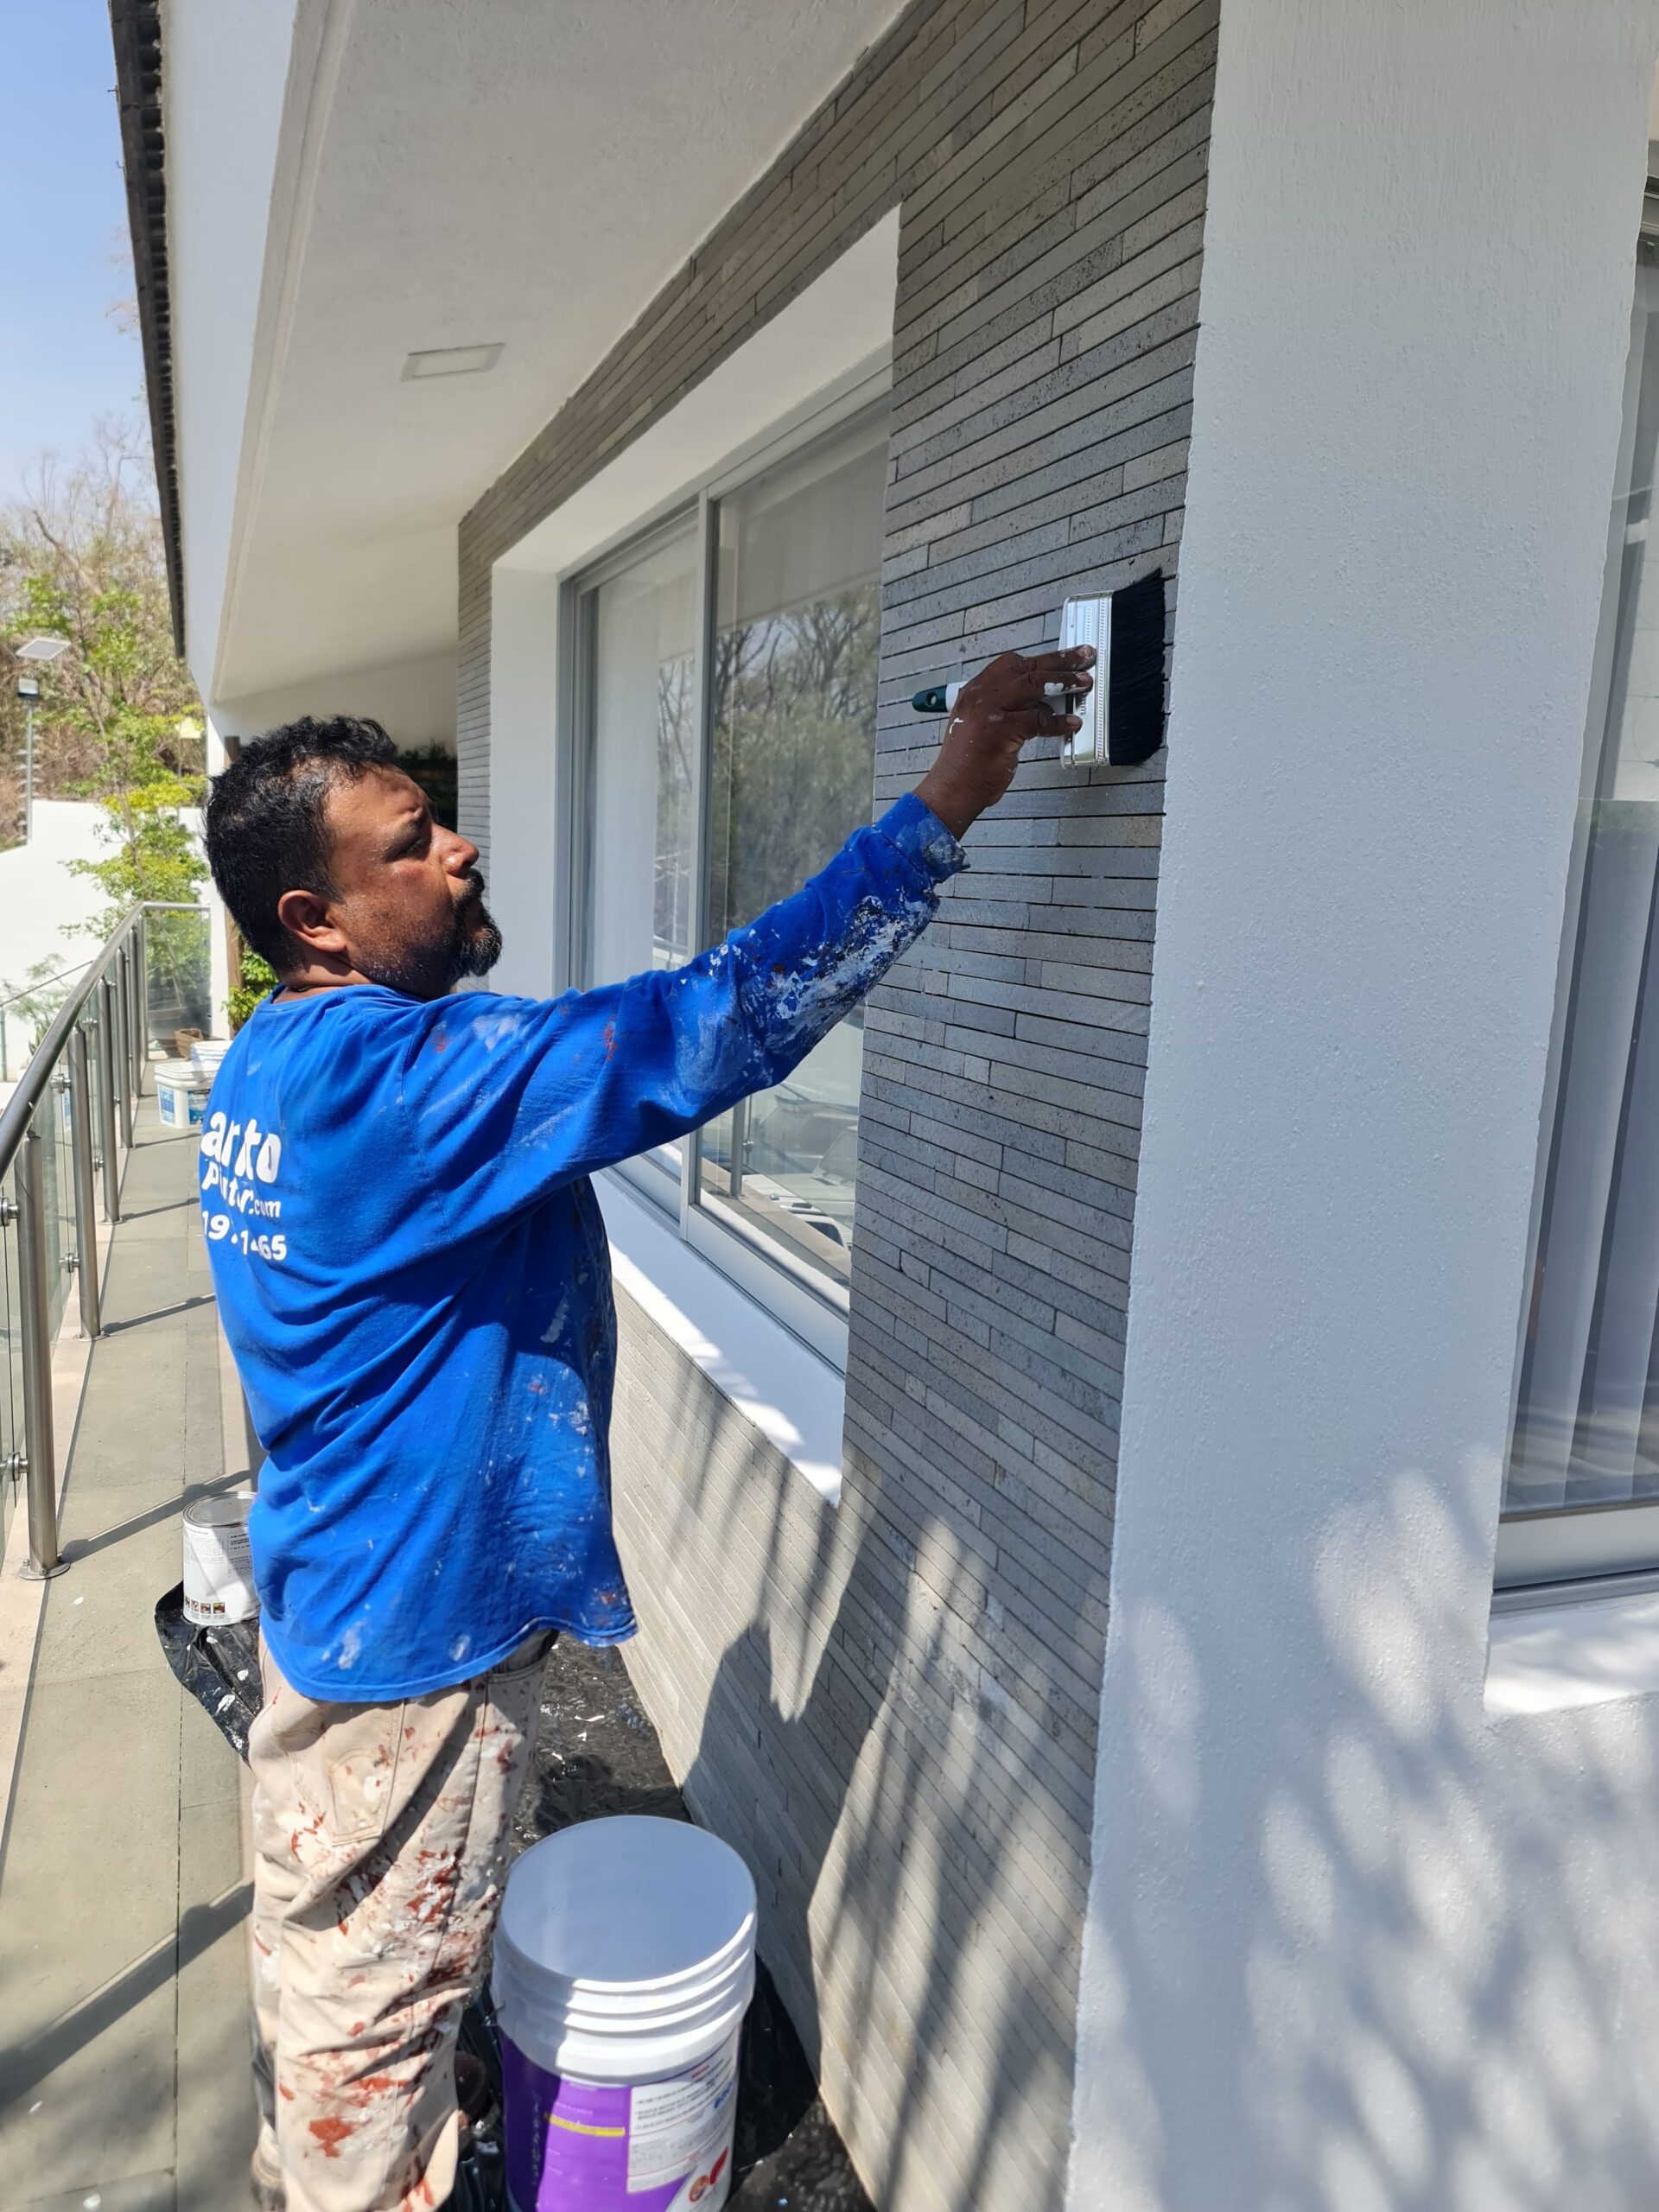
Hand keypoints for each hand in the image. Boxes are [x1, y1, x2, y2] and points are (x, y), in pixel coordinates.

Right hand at [913, 646, 1095, 837]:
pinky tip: (1071, 723)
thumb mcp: (979, 724)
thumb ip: (1003, 707)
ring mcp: (988, 711)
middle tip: (1082, 658)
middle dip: (1059, 661)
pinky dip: (1059, 721)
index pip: (1011, 663)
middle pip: (1025, 668)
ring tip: (1082, 684)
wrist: (953, 788)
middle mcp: (979, 695)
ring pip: (1033, 685)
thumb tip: (1039, 700)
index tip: (1062, 657)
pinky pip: (1038, 719)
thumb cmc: (967, 764)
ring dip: (1063, 682)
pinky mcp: (1000, 730)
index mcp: (974, 691)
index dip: (1041, 658)